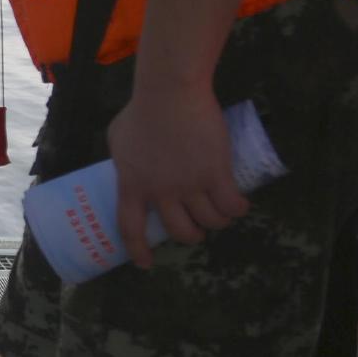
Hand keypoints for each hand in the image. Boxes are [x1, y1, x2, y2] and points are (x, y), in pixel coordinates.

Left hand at [107, 86, 249, 268]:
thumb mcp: (118, 139)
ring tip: (221, 213)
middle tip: (197, 228)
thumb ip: (124, 161)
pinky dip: (237, 209)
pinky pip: (231, 206)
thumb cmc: (142, 110)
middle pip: (180, 231)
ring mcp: (189, 185)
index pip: (130, 227)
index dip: (138, 249)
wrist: (170, 93)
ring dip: (217, 222)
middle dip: (191, 235)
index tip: (146, 263)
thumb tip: (128, 168)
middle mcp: (161, 192)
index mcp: (132, 185)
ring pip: (210, 221)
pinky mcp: (215, 174)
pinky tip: (239, 205)